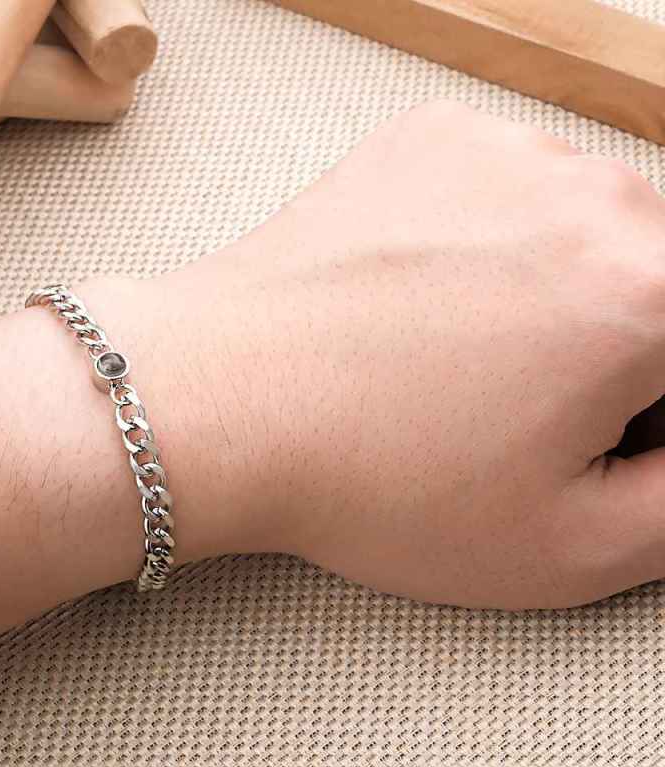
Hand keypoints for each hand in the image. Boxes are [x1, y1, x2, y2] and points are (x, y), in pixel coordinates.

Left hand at [85, 101, 664, 610]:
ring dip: (552, 293)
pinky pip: (506, 195)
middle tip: (514, 411)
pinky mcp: (433, 140)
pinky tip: (421, 303)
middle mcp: (592, 195)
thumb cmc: (373, 479)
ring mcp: (505, 152)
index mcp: (649, 293)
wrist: (222, 400)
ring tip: (454, 359)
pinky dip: (487, 246)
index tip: (589, 440)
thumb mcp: (567, 548)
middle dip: (612, 352)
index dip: (645, 415)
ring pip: (583, 233)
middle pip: (650, 285)